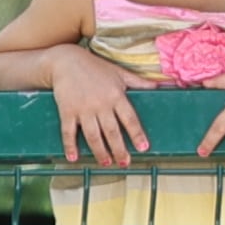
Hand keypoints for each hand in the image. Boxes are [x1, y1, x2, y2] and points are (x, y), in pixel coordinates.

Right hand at [44, 47, 150, 165]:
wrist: (65, 61)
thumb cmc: (95, 68)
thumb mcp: (119, 73)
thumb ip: (139, 82)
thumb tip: (159, 86)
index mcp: (116, 96)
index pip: (129, 119)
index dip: (137, 134)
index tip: (143, 148)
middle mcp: (101, 104)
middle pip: (112, 132)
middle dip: (119, 149)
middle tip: (125, 163)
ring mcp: (83, 109)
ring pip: (93, 135)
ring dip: (100, 151)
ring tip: (106, 163)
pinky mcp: (67, 111)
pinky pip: (68, 132)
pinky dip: (70, 146)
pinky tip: (74, 158)